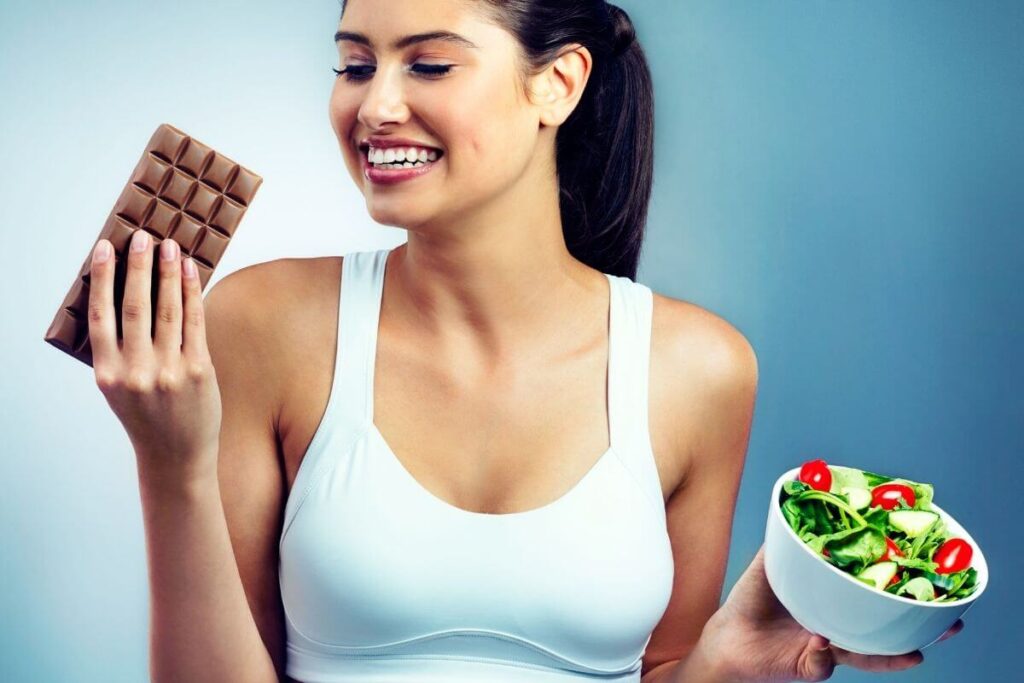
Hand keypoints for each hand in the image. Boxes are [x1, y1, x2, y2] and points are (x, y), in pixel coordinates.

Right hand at [88, 229, 221, 485]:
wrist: (176, 456)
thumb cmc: (146, 415)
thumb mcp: (118, 387)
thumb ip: (118, 349)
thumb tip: (123, 293)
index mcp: (108, 373)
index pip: (100, 315)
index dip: (101, 277)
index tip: (103, 248)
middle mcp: (136, 370)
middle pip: (135, 305)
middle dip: (139, 266)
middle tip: (143, 236)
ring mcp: (169, 370)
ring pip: (168, 309)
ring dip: (169, 273)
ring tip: (170, 246)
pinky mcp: (198, 370)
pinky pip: (195, 322)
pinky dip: (192, 293)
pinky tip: (191, 272)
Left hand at [703, 544, 964, 681]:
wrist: (728, 639)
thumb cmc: (752, 600)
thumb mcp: (771, 565)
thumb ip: (787, 543)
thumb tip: (801, 510)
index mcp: (835, 601)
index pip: (876, 593)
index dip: (904, 588)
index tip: (936, 579)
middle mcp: (840, 628)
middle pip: (888, 628)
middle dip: (920, 627)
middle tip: (951, 622)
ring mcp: (828, 650)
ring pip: (868, 655)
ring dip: (892, 655)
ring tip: (917, 652)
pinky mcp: (809, 668)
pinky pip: (822, 666)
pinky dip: (823, 656)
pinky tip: (824, 644)